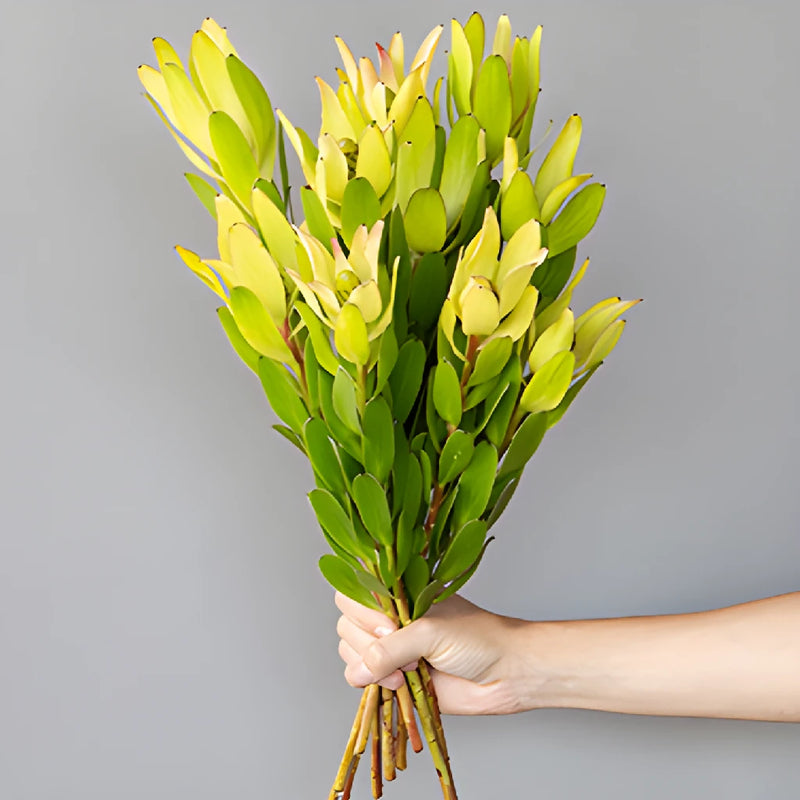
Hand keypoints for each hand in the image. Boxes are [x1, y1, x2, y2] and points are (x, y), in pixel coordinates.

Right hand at [334, 591, 529, 714]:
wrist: (506, 674)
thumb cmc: (478, 639)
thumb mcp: (431, 632)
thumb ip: (391, 648)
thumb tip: (360, 669)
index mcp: (400, 592)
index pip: (354, 590)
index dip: (362, 609)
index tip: (389, 625)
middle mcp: (391, 616)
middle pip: (347, 623)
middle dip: (367, 642)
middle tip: (401, 649)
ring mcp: (390, 647)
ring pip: (350, 653)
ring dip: (371, 666)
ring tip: (406, 672)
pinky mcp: (393, 677)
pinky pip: (361, 680)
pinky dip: (372, 685)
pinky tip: (398, 684)